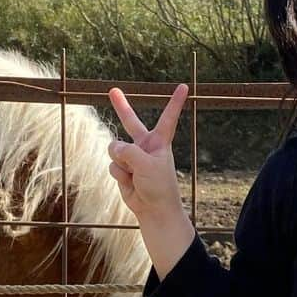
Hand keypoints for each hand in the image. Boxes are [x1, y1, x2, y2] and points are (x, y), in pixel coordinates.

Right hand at [106, 83, 188, 220]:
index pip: (168, 117)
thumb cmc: (159, 186)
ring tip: (134, 175)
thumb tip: (112, 147)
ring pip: (115, 149)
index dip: (176, 102)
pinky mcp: (122, 169)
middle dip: (122, 107)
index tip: (184, 86)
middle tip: (113, 90)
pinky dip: (119, 174)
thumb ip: (128, 151)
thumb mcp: (146, 164)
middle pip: (131, 122)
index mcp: (159, 142)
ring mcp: (132, 157)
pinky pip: (112, 165)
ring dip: (122, 163)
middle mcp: (145, 146)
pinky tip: (130, 182)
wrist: (154, 210)